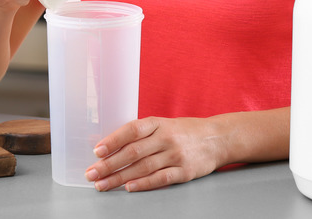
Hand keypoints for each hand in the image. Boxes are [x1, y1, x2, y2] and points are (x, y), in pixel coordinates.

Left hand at [84, 116, 225, 191]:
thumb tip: (111, 146)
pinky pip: (161, 178)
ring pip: (143, 167)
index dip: (113, 140)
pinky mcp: (185, 171)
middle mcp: (167, 138)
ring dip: (120, 177)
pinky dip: (144, 184)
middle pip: (133, 152)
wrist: (219, 138)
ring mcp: (176, 154)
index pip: (132, 129)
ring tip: (103, 184)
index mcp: (159, 123)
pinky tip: (129, 187)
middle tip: (92, 173)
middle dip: (109, 164)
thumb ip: (143, 135)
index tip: (97, 151)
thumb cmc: (186, 132)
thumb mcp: (165, 125)